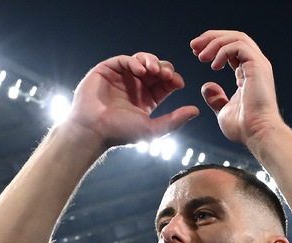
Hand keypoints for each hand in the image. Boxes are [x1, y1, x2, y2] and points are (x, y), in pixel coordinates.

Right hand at [67, 53, 198, 149]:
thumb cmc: (121, 133)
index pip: (164, 83)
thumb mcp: (153, 128)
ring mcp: (122, 77)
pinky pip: (125, 60)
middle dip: (164, 69)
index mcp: (146, 99)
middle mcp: (135, 86)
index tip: (178, 83)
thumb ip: (174, 120)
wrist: (94, 130)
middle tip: (167, 75)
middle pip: (156, 69)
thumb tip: (196, 110)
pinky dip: (134, 62)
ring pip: (142, 60)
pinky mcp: (108, 70)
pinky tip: (140, 71)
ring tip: (154, 70)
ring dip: (151, 62)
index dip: (173, 79)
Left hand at [191, 31, 280, 146]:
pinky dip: (223, 51)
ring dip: (215, 42)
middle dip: (211, 38)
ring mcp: (258, 64)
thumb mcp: (224, 111)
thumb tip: (207, 87)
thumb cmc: (245, 128)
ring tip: (200, 56)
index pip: (231, 49)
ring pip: (236, 38)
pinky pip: (238, 46)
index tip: (196, 53)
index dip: (213, 47)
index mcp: (248, 73)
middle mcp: (255, 65)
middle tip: (193, 46)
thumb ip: (216, 98)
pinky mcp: (258, 65)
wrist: (258, 134)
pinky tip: (213, 65)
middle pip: (233, 38)